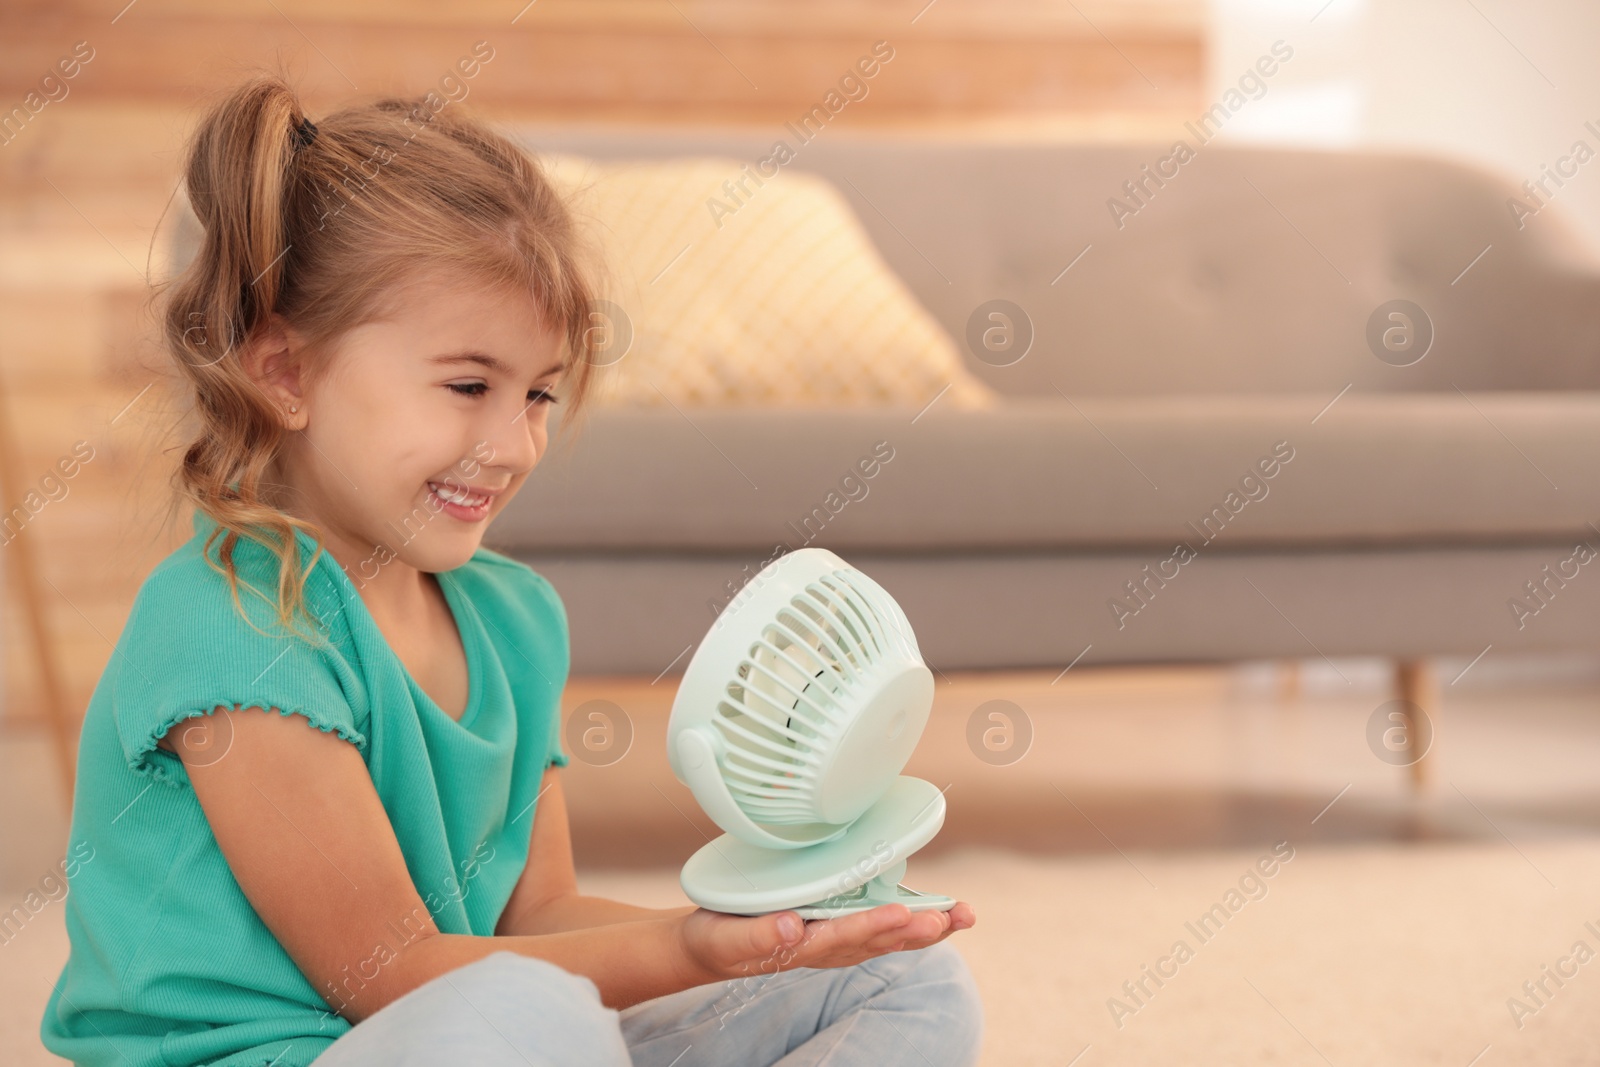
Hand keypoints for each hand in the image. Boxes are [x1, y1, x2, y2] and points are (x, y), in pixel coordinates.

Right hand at [677, 900, 975, 984]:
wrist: (712, 947)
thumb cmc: (721, 938)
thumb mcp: (730, 938)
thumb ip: (759, 935)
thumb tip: (792, 927)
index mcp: (804, 946)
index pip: (845, 935)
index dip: (873, 925)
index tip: (900, 912)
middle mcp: (827, 946)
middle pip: (880, 939)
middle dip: (919, 928)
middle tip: (954, 916)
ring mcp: (834, 940)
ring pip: (886, 936)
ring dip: (924, 926)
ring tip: (961, 915)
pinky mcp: (834, 928)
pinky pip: (877, 927)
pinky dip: (906, 919)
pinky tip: (931, 911)